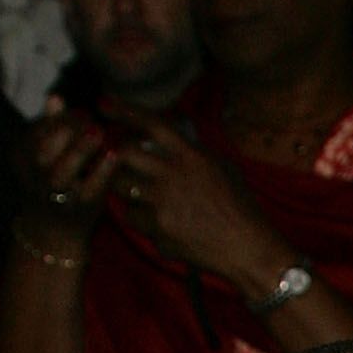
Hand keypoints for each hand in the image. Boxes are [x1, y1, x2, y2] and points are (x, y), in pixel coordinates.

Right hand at [16, 99, 114, 246]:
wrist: (54, 233)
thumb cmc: (53, 184)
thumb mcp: (46, 154)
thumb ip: (51, 127)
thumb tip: (55, 98)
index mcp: (22, 157)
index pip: (38, 131)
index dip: (61, 119)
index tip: (82, 112)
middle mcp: (34, 177)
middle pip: (46, 148)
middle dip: (69, 130)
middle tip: (90, 120)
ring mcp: (55, 194)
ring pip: (63, 169)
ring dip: (83, 148)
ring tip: (100, 132)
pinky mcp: (80, 209)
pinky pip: (91, 187)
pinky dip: (104, 169)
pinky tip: (115, 153)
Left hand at [109, 118, 290, 295]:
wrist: (248, 249)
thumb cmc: (242, 208)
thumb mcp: (224, 168)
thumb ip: (196, 152)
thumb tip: (177, 136)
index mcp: (191, 156)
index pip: (151, 123)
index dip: (125, 110)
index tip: (103, 103)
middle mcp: (173, 175)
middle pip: (124, 153)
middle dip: (115, 155)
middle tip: (117, 160)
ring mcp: (163, 203)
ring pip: (122, 188)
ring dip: (125, 189)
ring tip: (140, 195)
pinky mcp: (159, 230)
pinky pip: (135, 219)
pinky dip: (143, 221)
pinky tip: (161, 225)